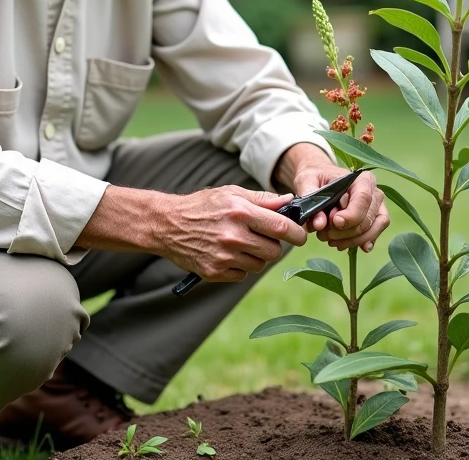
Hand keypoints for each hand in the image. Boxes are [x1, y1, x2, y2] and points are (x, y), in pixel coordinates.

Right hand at [160, 186, 307, 282]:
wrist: (168, 224)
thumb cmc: (202, 206)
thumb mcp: (231, 193)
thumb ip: (263, 199)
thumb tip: (290, 200)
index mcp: (240, 212)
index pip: (281, 228)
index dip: (297, 234)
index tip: (300, 235)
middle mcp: (233, 235)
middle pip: (273, 251)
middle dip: (274, 246)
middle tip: (262, 237)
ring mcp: (223, 256)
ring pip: (259, 265)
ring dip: (257, 257)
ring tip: (241, 244)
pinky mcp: (214, 272)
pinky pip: (242, 275)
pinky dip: (240, 267)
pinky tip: (228, 254)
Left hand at [292, 164, 388, 252]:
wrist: (320, 178)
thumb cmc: (316, 177)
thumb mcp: (307, 181)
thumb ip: (311, 199)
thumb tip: (320, 224)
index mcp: (361, 179)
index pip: (363, 200)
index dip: (350, 216)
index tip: (334, 222)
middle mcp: (374, 192)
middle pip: (367, 219)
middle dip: (344, 232)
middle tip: (323, 233)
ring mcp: (377, 207)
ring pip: (372, 229)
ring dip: (350, 240)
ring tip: (329, 239)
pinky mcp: (375, 220)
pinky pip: (373, 235)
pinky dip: (358, 243)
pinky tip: (342, 245)